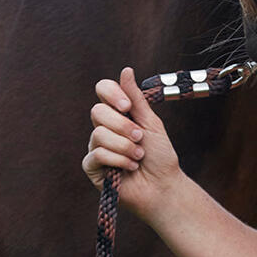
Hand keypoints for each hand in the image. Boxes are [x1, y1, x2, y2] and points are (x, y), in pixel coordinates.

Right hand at [82, 67, 182, 219]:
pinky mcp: (92, 168)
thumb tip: (125, 70)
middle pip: (97, 112)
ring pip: (98, 134)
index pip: (102, 90)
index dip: (112, 94)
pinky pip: (96, 154)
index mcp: (118, 114)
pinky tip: (130, 167)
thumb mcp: (151, 123)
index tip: (128, 107)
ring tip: (139, 156)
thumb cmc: (160, 157)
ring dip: (124, 146)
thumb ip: (136, 98)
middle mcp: (104, 128)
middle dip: (122, 126)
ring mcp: (96, 147)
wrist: (163, 187)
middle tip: (140, 138)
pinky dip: (118, 160)